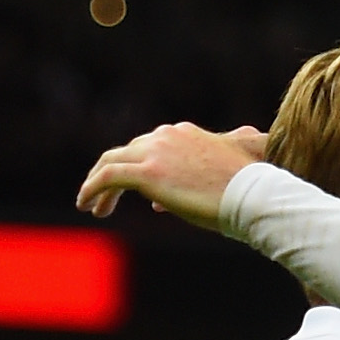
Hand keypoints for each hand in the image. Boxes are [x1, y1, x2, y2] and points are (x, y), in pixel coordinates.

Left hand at [77, 120, 267, 224]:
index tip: (138, 193)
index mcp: (183, 133)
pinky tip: (86, 205)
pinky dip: (92, 189)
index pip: (150, 147)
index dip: (138, 168)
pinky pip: (107, 177)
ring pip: (111, 162)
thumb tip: (193, 188)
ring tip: (90, 206)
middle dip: (112, 175)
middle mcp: (165, 136)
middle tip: (104, 200)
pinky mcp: (147, 173)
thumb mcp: (227, 172)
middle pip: (127, 152)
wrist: (253, 193)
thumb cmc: (249, 188)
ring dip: (95, 183)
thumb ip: (208, 172)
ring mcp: (155, 153)